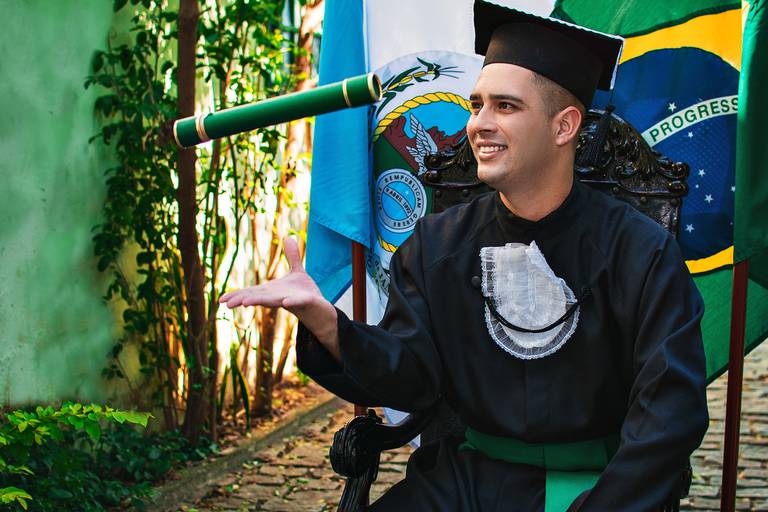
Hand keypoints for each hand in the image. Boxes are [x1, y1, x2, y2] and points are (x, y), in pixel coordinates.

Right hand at [219, 237, 339, 359]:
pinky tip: (286, 302)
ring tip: (245, 303)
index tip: (221, 299)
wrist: (321, 307)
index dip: (237, 294)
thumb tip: (288, 237)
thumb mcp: (297, 271)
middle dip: (241, 299)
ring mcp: (290, 300)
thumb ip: (292, 256)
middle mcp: (277, 297)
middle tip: (226, 303)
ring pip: (272, 301)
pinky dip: (291, 302)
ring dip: (259, 301)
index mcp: (272, 291)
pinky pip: (296, 302)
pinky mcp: (303, 302)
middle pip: (257, 298)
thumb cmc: (305, 292)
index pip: (251, 292)